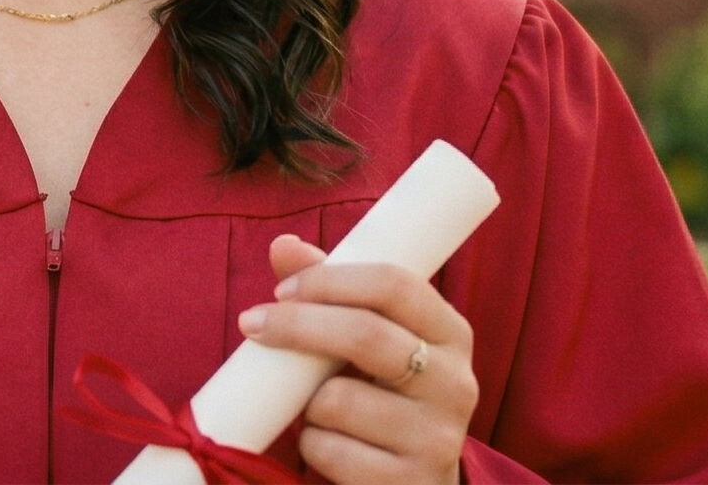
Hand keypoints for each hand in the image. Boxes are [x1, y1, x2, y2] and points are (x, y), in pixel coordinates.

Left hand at [235, 234, 476, 484]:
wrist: (416, 481)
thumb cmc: (382, 395)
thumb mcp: (367, 341)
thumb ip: (331, 291)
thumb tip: (284, 246)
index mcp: (450, 333)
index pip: (394, 283)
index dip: (329, 280)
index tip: (282, 289)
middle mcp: (455, 383)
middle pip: (366, 334)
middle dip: (297, 325)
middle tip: (251, 324)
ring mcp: (437, 439)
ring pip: (338, 400)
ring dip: (307, 402)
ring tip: (317, 407)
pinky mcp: (408, 484)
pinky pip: (330, 451)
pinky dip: (312, 445)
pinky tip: (329, 445)